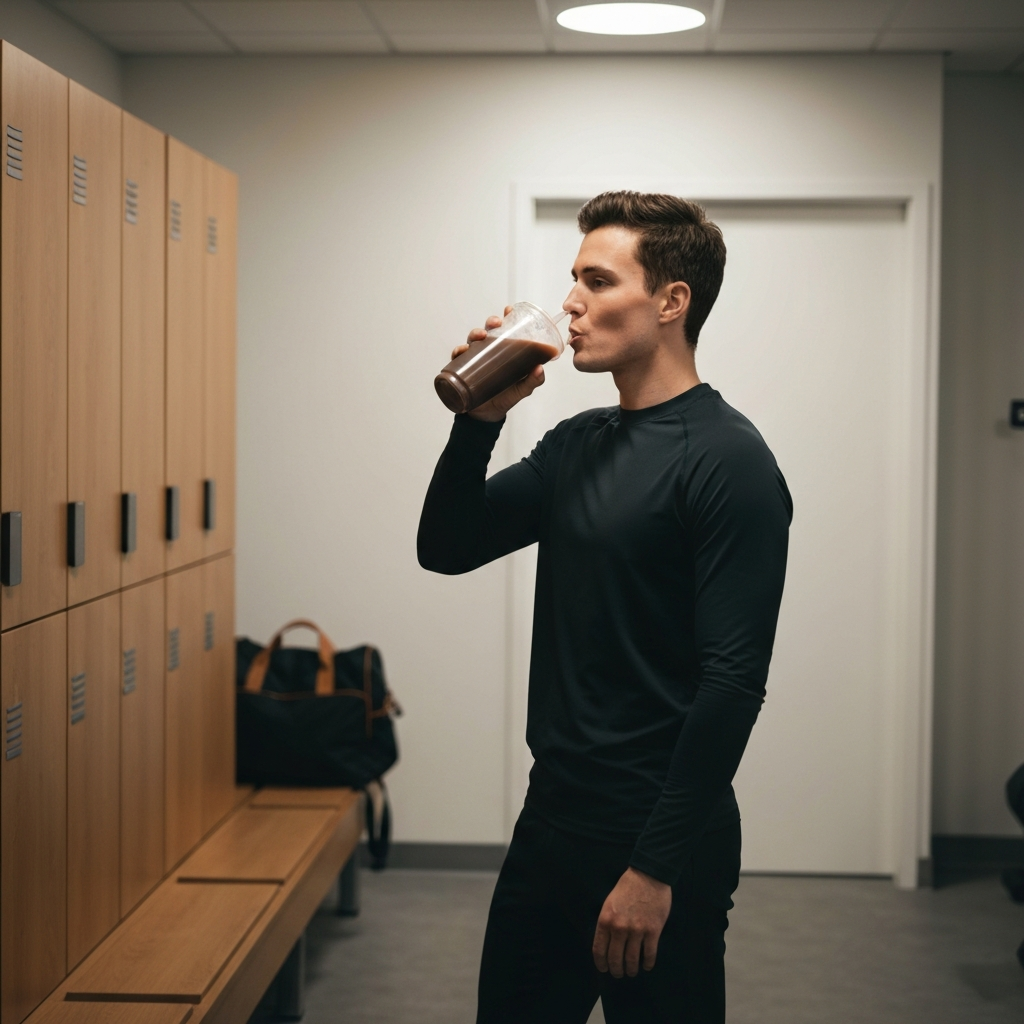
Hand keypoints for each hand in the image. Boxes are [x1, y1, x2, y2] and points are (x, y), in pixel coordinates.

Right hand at [452, 306, 545, 422]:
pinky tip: (461, 351)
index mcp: (504, 352)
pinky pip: (458, 357)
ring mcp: (475, 360)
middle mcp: (489, 352)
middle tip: (495, 324)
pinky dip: (458, 352)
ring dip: (475, 334)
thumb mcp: (522, 390)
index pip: (505, 330)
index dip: (506, 317)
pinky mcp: (463, 370)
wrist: (488, 416)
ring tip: (480, 337)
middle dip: (490, 323)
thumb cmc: (506, 398)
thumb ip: (532, 381)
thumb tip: (540, 369)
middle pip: (488, 331)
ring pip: (472, 340)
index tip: (509, 310)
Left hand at [592, 867, 671, 978]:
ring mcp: (637, 931)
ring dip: (631, 970)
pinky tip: (646, 966)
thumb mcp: (609, 903)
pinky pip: (649, 954)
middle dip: (616, 970)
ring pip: (632, 960)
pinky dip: (647, 963)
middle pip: (615, 958)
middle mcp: (619, 928)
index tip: (604, 969)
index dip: (601, 963)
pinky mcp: (653, 931)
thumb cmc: (627, 887)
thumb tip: (606, 942)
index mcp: (606, 920)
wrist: (648, 875)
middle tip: (618, 974)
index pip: (599, 950)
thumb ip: (607, 922)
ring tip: (632, 972)